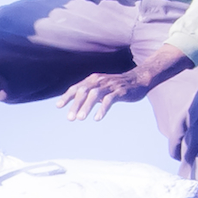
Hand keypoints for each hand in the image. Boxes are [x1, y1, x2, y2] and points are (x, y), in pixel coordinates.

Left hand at [57, 46, 190, 120]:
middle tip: (70, 118)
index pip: (76, 87)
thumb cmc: (117, 85)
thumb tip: (74, 104)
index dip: (67, 96)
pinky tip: (97, 118)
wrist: (139, 79)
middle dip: (75, 105)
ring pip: (95, 95)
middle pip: (83, 91)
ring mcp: (110, 85)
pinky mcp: (120, 91)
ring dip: (86, 107)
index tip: (58, 106)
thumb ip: (89, 93)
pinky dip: (102, 109)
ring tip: (80, 119)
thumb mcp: (101, 87)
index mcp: (93, 79)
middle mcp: (100, 81)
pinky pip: (109, 100)